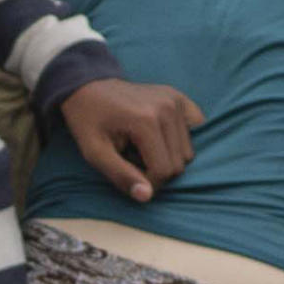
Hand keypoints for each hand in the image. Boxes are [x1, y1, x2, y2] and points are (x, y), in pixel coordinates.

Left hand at [50, 77, 199, 203]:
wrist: (89, 86)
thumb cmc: (88, 121)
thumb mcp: (94, 153)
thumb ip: (121, 175)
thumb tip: (147, 196)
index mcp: (146, 120)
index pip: (164, 170)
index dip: (148, 182)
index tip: (130, 175)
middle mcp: (167, 107)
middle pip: (179, 163)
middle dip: (157, 170)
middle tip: (133, 159)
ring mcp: (176, 100)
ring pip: (187, 151)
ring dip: (166, 157)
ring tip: (142, 147)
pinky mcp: (180, 98)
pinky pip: (194, 130)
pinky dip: (179, 141)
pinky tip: (159, 137)